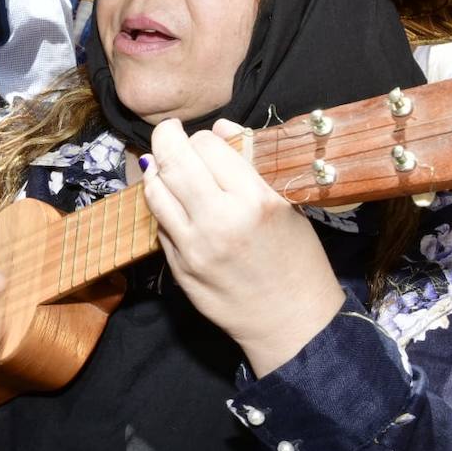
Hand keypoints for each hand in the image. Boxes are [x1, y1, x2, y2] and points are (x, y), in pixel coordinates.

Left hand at [142, 118, 345, 377]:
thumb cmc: (297, 259)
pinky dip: (162, 205)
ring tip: (164, 164)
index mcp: (255, 200)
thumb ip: (251, 163)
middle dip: (165, 137)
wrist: (291, 322)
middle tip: (168, 132)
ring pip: (154, 191)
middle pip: (173, 161)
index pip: (209, 145)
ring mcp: (194, 247)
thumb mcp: (287, 205)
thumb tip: (219, 128)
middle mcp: (220, 221)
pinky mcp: (179, 268)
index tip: (208, 140)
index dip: (205, 137)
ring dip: (155, 170)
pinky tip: (173, 202)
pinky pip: (159, 224)